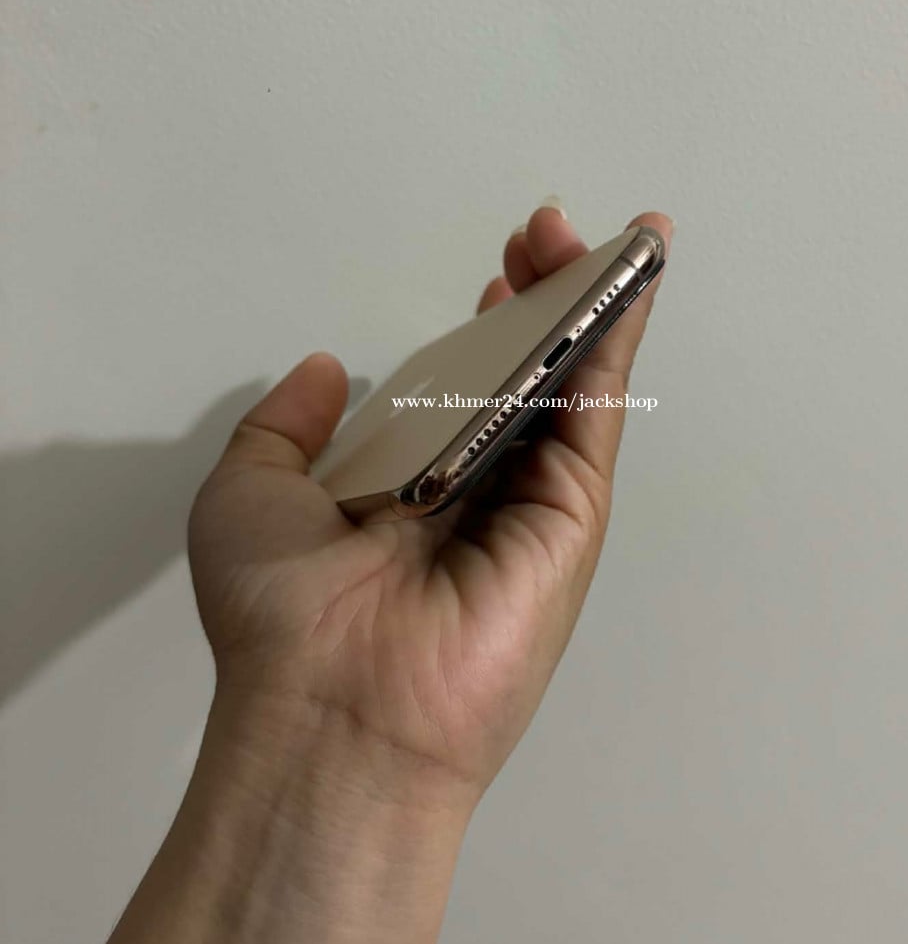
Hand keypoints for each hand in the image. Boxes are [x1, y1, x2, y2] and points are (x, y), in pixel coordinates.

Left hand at [188, 206, 672, 812]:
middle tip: (546, 231)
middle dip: (543, 298)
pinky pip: (595, 416)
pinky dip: (615, 343)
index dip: (486, 323)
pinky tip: (623, 281)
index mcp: (413, 488)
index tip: (497, 266)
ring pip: (573, 389)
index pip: (466, 389)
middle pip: (528, 378)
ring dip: (587, 305)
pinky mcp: (570, 520)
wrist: (328, 712)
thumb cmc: (280, 616)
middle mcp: (479, 495)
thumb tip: (323, 370)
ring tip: (593, 233)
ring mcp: (531, 508)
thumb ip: (284, 428)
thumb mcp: (250, 495)